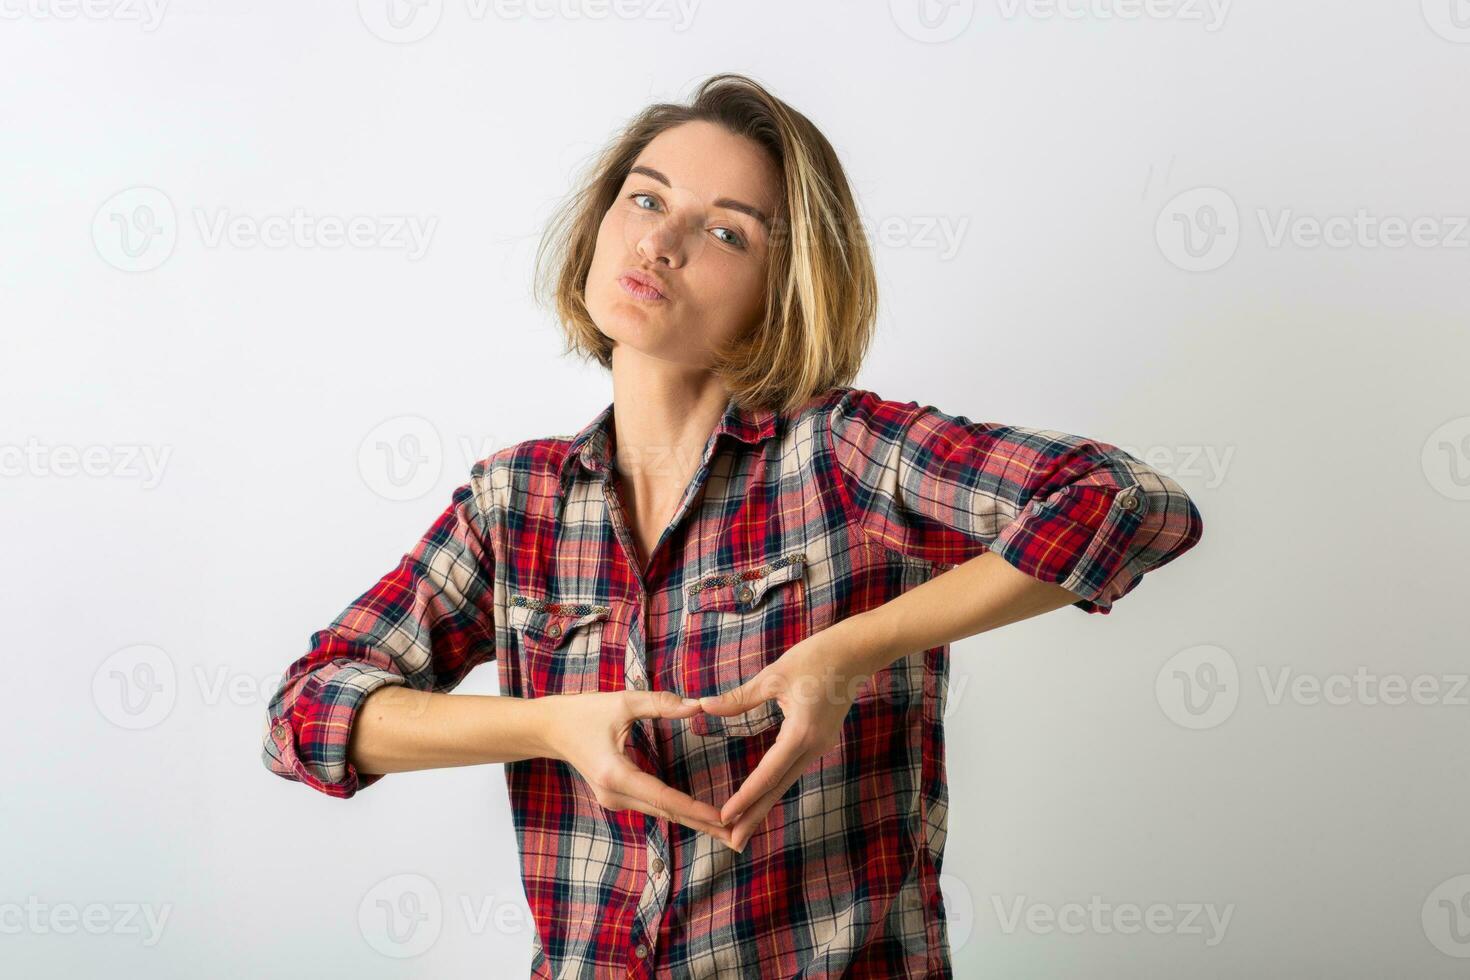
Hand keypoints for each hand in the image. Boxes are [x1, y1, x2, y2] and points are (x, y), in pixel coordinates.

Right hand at [541, 689, 737, 848]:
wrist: (550, 729)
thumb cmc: (584, 712)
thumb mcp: (623, 702)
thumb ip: (661, 704)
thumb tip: (698, 705)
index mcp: (616, 774)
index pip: (664, 798)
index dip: (696, 809)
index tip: (723, 818)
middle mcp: (615, 794)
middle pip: (667, 812)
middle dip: (703, 823)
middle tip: (738, 835)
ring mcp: (614, 800)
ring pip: (661, 813)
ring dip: (693, 820)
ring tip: (727, 830)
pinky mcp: (616, 798)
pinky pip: (653, 807)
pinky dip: (678, 811)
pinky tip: (701, 816)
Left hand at [697, 625, 885, 852]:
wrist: (857, 651)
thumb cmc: (816, 657)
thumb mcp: (774, 675)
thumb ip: (739, 698)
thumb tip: (705, 707)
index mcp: (802, 733)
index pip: (768, 773)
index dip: (746, 797)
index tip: (725, 817)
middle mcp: (813, 746)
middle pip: (779, 788)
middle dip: (755, 816)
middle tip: (732, 843)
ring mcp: (819, 745)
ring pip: (786, 781)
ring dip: (764, 804)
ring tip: (742, 827)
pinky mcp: (820, 740)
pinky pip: (793, 769)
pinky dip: (774, 786)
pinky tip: (762, 797)